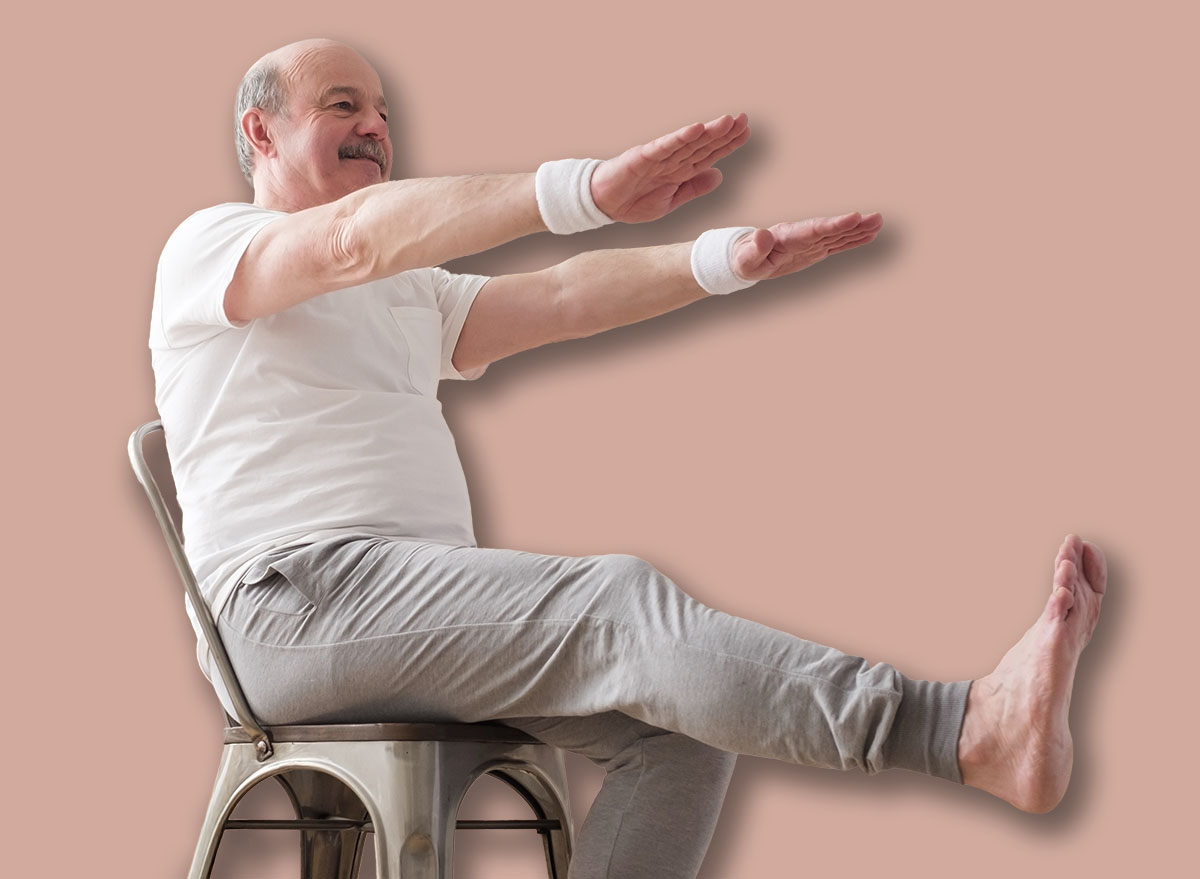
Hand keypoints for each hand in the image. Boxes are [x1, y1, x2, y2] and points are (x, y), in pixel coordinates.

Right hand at [590, 114, 749, 223]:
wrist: (603, 204)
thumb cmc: (633, 201)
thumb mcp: (670, 201)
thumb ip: (693, 188)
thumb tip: (719, 175)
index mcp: (679, 171)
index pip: (708, 154)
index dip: (728, 144)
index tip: (746, 132)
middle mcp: (672, 160)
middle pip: (702, 144)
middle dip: (724, 133)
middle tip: (744, 119)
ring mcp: (658, 157)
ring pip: (688, 142)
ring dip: (708, 132)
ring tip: (727, 121)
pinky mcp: (642, 157)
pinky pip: (664, 146)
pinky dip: (680, 138)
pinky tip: (695, 129)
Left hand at [732, 212, 883, 280]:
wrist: (745, 258)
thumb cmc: (743, 260)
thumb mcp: (745, 260)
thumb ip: (754, 249)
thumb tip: (761, 234)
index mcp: (788, 237)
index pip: (814, 229)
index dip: (834, 224)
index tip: (853, 217)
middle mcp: (802, 236)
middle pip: (831, 229)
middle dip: (853, 224)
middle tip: (877, 217)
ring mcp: (810, 242)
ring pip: (837, 235)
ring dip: (858, 230)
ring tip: (879, 222)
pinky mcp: (814, 250)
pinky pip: (836, 244)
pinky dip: (852, 240)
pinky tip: (869, 235)